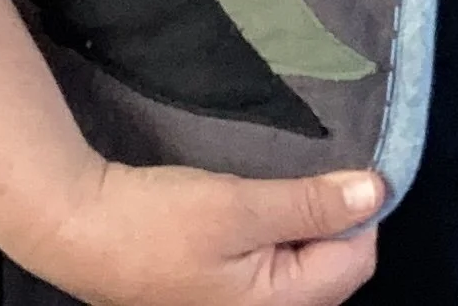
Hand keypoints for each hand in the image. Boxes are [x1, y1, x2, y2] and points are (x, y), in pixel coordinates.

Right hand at [28, 154, 382, 305]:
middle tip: (305, 170)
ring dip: (301, 222)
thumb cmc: (159, 222)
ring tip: (280, 182)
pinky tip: (259, 202)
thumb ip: (311, 203)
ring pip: (303, 264)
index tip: (341, 164)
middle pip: (333, 267)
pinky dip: (276, 232)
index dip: (357, 210)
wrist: (80, 230)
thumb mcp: (241, 205)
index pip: (356, 260)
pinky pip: (273, 264)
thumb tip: (377, 193)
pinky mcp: (220, 293)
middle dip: (330, 218)